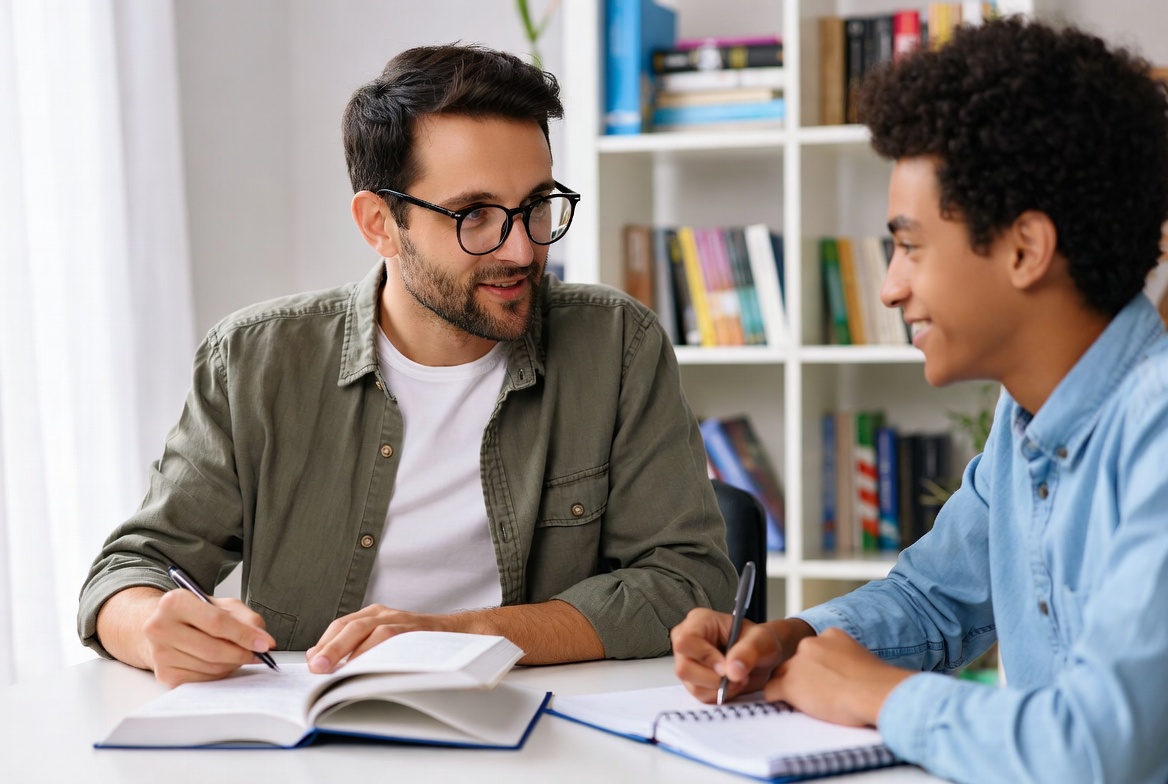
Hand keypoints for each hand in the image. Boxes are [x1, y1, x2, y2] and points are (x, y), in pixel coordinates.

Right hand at [142, 588, 275, 686]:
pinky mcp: (164, 674)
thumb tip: (264, 642)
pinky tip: (222, 663)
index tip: (266, 644)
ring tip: (239, 655)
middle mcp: (160, 627)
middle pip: (213, 649)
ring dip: (232, 664)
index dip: (245, 635)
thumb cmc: (196, 614)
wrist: (162, 626)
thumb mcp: (222, 605)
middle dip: (242, 654)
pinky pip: (202, 680)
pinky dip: (219, 674)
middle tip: (258, 654)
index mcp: (175, 602)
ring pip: (209, 667)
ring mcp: (159, 653)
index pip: (217, 623)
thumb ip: (247, 619)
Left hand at [306, 605, 453, 672]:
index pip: (341, 624)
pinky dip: (375, 653)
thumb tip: (317, 658)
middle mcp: (384, 613)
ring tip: (335, 670)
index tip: (311, 661)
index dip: (324, 642)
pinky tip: (365, 667)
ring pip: (369, 631)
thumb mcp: (381, 639)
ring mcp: (400, 620)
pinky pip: (391, 639)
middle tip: (316, 667)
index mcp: (373, 614)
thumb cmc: (414, 641)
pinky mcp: (414, 630)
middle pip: (351, 626)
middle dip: (330, 647)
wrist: (454, 633)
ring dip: (349, 651)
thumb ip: (353, 646)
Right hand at [671, 608, 797, 702]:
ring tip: (738, 679)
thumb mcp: (762, 640)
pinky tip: (731, 685)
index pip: (686, 641)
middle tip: (737, 675)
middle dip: (715, 678)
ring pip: (692, 686)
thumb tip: (732, 670)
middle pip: (684, 668)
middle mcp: (688, 641)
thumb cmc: (760, 641)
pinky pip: (700, 696)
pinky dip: (719, 696)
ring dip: (720, 689)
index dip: (705, 657)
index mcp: (699, 622)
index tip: (727, 667)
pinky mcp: (693, 681)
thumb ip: (748, 651)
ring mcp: (688, 662)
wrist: (763, 657)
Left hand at [764, 627, 913, 726]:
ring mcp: (797, 663)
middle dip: (803, 676)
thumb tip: (847, 675)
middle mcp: (810, 643)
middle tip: (820, 694)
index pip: (813, 650)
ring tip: (810, 703)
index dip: (818, 667)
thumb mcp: (863, 659)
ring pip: (782, 675)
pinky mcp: (789, 684)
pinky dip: (778, 700)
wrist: (875, 692)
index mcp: (830, 635)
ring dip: (792, 687)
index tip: (828, 680)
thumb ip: (847, 660)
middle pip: (796, 661)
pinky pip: (771, 691)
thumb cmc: (878, 684)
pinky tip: (793, 707)